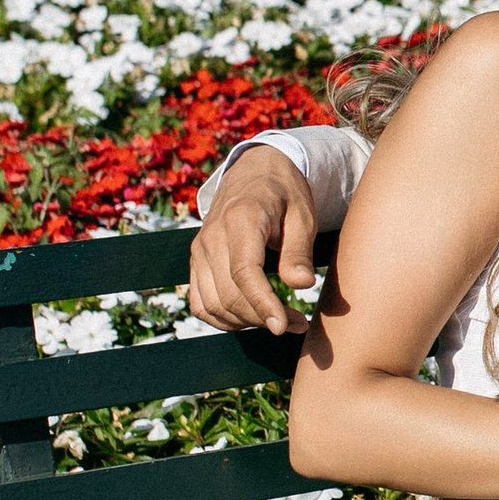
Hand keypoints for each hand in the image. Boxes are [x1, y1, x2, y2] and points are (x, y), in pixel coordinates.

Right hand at [187, 150, 318, 330]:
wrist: (254, 173)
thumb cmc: (283, 193)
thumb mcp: (302, 214)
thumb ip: (299, 250)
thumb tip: (302, 285)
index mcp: (241, 219)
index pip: (244, 272)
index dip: (263, 304)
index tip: (284, 327)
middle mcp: (212, 237)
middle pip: (228, 295)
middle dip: (262, 318)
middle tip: (298, 324)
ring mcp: (199, 251)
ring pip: (213, 305)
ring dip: (246, 323)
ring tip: (281, 320)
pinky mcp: (196, 262)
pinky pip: (201, 304)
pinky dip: (223, 319)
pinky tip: (252, 318)